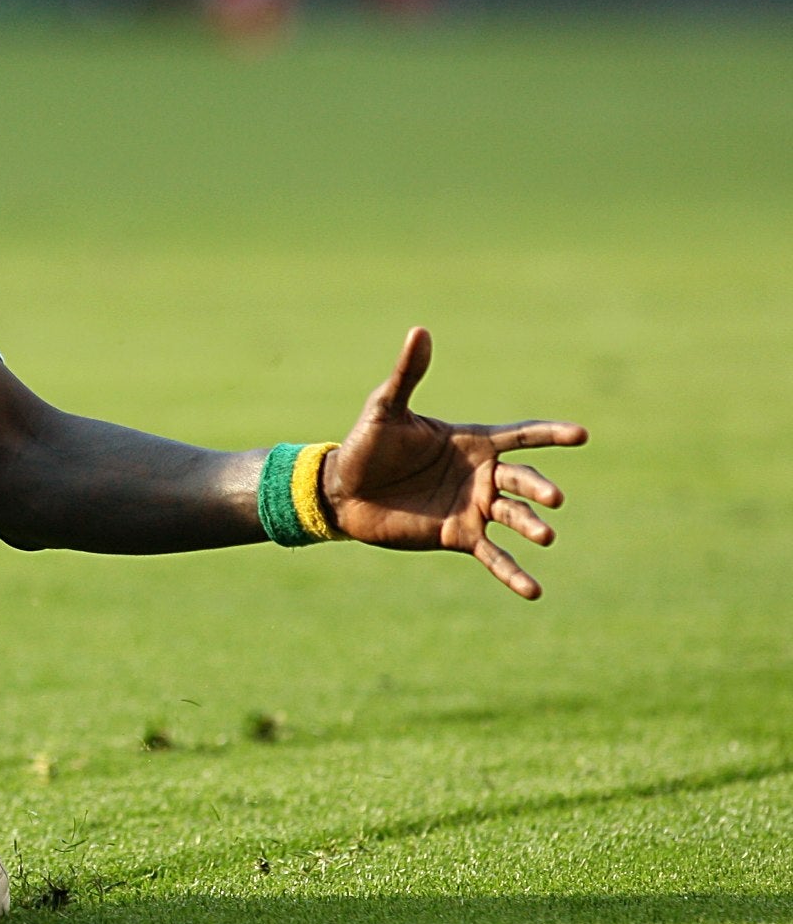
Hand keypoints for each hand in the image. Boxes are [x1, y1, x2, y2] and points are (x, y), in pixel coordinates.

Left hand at [323, 328, 586, 599]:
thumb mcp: (385, 410)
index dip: (550, 435)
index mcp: (472, 441)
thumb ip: (408, 375)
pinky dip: (513, 573)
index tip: (581, 435)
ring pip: (513, 517)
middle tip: (553, 498)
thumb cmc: (366, 445)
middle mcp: (482, 475)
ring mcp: (474, 507)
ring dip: (530, 526)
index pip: (521, 436)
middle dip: (539, 488)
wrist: (342, 492)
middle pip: (522, 479)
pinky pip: (493, 556)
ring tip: (545, 534)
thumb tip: (420, 331)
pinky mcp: (459, 536)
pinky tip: (534, 592)